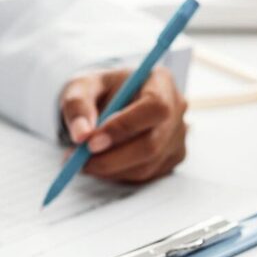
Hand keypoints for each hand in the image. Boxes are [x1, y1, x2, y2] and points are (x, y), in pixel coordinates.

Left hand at [60, 67, 188, 182]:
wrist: (112, 102)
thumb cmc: (100, 90)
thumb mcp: (81, 86)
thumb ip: (77, 105)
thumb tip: (81, 135)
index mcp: (161, 81)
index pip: (154, 107)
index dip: (124, 127)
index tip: (90, 142)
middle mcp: (177, 109)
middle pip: (152, 143)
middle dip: (112, 157)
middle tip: (79, 158)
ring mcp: (179, 136)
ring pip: (146, 164)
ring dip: (110, 168)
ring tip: (83, 159)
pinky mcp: (173, 157)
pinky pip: (145, 174)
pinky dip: (117, 173)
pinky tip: (102, 160)